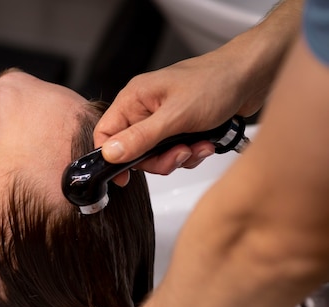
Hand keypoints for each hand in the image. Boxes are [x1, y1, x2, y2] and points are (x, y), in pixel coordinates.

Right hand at [94, 50, 263, 185]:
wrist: (253, 75)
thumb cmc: (216, 82)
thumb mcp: (175, 116)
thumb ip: (140, 138)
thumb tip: (110, 153)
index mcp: (135, 98)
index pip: (106, 133)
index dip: (111, 157)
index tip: (123, 177)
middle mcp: (145, 108)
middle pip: (133, 150)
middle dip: (158, 160)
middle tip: (179, 155)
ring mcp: (163, 118)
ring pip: (156, 155)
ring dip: (179, 157)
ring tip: (198, 146)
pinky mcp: (181, 126)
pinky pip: (175, 152)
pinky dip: (191, 153)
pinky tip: (206, 143)